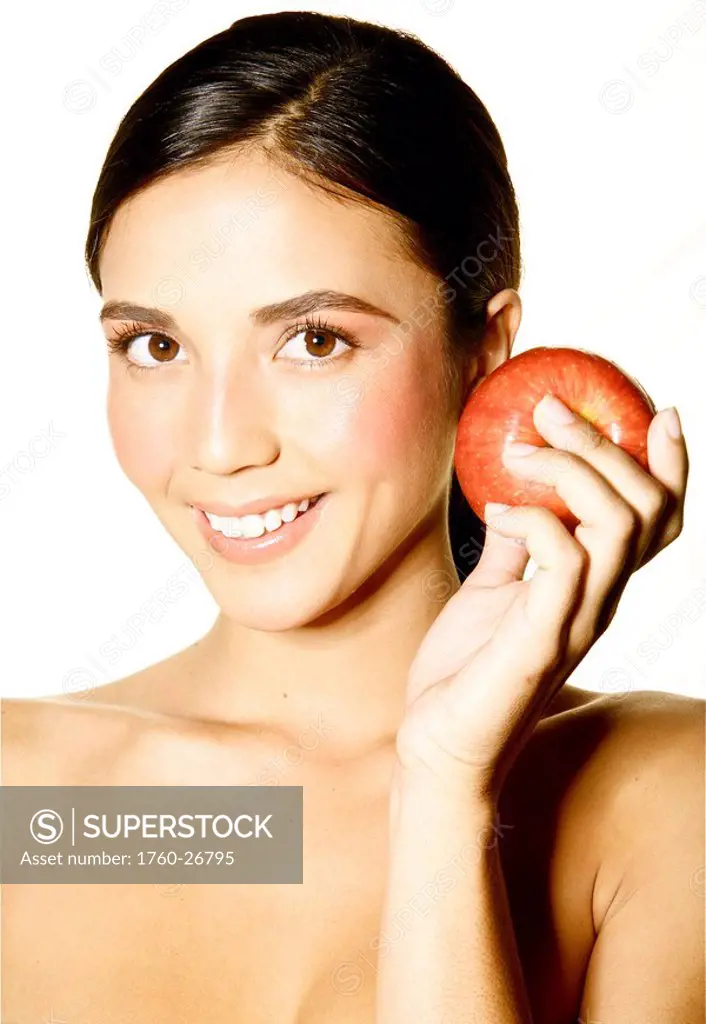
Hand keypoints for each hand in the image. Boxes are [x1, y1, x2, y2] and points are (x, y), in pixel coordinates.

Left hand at [397, 394, 687, 800]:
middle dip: (605, 442)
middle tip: (550, 409)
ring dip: (570, 469)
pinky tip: (495, 513)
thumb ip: (514, 548)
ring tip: (519, 453)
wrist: (439, 745)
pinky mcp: (542, 637)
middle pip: (647, 507)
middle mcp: (601, 600)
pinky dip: (531, 518)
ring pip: (617, 522)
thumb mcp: (492, 592)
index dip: (672, 465)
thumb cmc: (465, 670)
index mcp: (596, 586)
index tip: (661, 412)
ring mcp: (578, 619)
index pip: (660, 521)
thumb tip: (514, 495)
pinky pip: (563, 558)